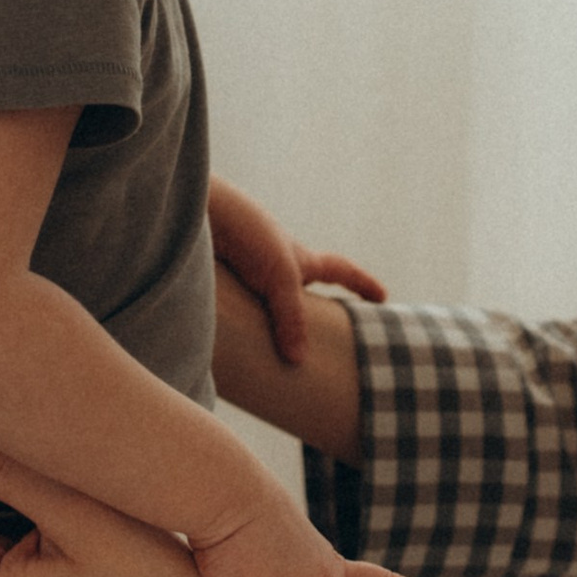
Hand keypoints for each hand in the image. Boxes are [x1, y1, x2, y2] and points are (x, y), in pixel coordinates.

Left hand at [208, 175, 386, 368]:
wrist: (194, 213)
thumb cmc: (245, 233)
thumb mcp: (280, 276)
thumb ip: (291, 318)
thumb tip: (298, 360)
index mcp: (299, 258)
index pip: (339, 271)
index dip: (362, 285)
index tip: (382, 298)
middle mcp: (274, 266)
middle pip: (301, 294)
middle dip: (310, 317)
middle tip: (321, 347)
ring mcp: (247, 274)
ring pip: (265, 308)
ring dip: (270, 329)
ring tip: (272, 363)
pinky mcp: (220, 285)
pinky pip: (235, 315)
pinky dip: (239, 332)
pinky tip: (235, 353)